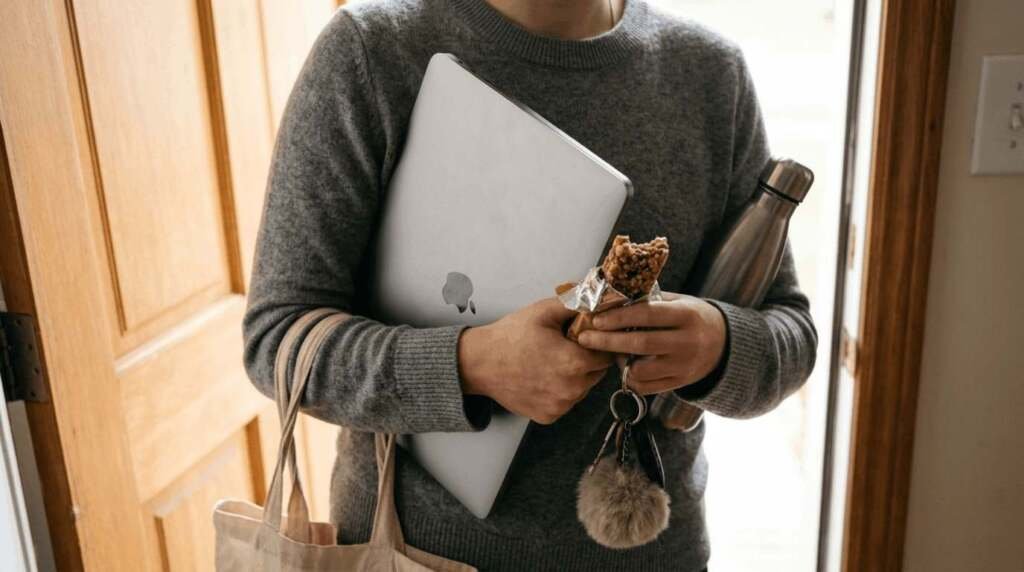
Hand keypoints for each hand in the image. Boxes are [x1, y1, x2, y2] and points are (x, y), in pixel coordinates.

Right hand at [459, 298, 613, 423]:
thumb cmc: (510, 336)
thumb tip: (598, 299)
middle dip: (587, 360)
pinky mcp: (548, 416)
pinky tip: (543, 377)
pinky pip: (565, 402)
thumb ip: (576, 304)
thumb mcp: (543, 311)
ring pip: (582, 389)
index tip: (582, 338)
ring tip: (551, 362)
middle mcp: (571, 389)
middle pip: (596, 374)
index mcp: (575, 362)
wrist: (479, 362)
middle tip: (565, 348)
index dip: (596, 344)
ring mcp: (559, 406)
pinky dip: (559, 391)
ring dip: (575, 377)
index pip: (606, 355)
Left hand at [575, 294, 726, 394]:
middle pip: (640, 344)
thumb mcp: (679, 302)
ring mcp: (684, 366)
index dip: (618, 317)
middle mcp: (687, 342)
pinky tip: (624, 365)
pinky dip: (629, 377)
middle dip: (608, 341)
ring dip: (619, 361)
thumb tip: (612, 298)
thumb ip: (650, 301)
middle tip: (584, 338)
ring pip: (641, 370)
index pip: (647, 315)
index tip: (596, 319)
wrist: (724, 345)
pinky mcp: (680, 383)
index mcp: (687, 315)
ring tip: (609, 351)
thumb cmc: (693, 318)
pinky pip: (646, 387)